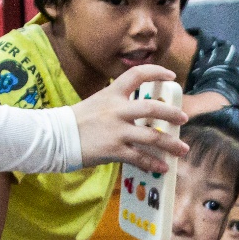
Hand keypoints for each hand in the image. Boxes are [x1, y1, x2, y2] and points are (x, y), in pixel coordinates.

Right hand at [70, 65, 188, 171]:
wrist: (55, 137)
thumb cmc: (76, 121)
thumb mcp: (98, 103)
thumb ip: (118, 105)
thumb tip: (143, 116)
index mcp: (112, 93)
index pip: (137, 74)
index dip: (156, 72)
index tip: (171, 76)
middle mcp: (117, 110)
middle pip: (152, 108)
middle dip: (172, 114)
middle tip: (183, 119)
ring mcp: (116, 130)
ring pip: (152, 137)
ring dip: (170, 144)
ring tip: (182, 149)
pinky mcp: (114, 150)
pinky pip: (139, 157)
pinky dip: (153, 163)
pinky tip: (162, 167)